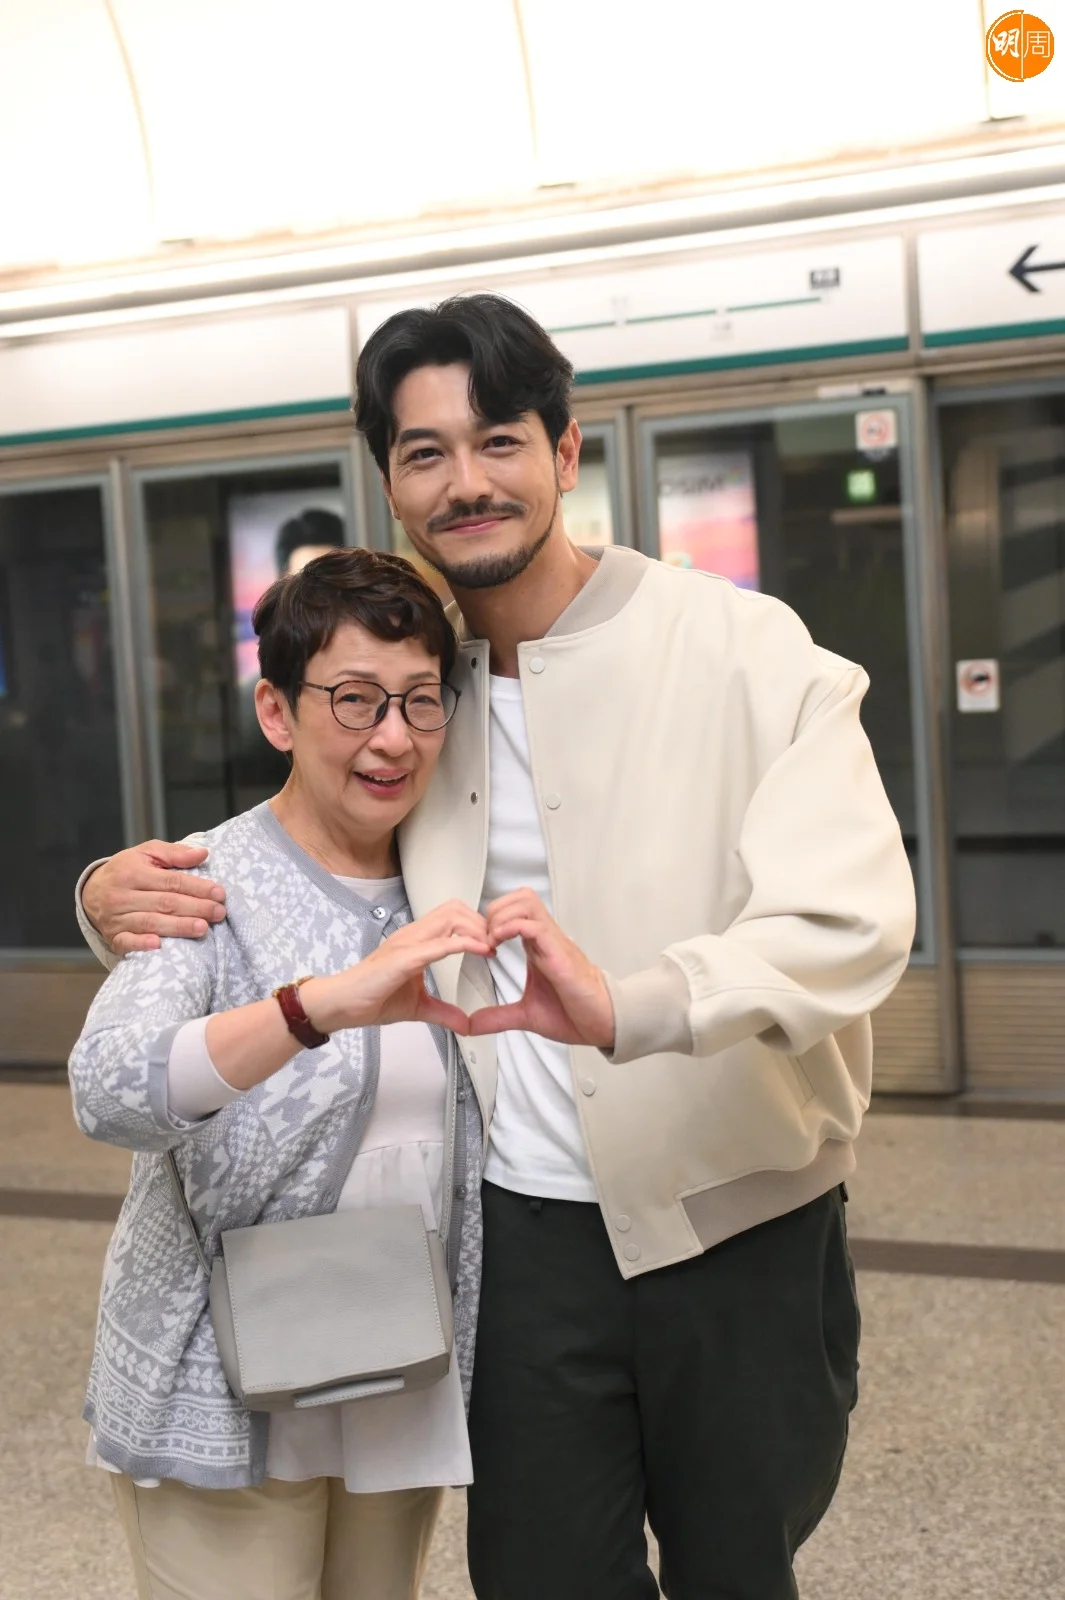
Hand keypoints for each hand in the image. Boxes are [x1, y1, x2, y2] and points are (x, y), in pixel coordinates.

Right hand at [82, 842, 227, 954]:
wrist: (91, 891)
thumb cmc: (127, 870)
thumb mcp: (147, 853)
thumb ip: (174, 853)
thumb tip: (202, 853)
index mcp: (132, 872)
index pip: (171, 881)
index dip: (197, 888)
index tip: (219, 893)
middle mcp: (122, 895)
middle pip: (164, 903)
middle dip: (195, 908)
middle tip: (219, 913)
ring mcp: (116, 917)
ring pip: (151, 923)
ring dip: (178, 927)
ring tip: (202, 928)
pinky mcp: (113, 936)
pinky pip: (127, 942)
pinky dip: (142, 944)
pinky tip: (159, 945)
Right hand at [302, 900, 492, 1035]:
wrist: (340, 1005)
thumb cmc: (371, 998)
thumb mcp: (417, 1007)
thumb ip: (443, 1012)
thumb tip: (465, 1025)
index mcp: (415, 940)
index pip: (452, 915)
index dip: (475, 924)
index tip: (490, 943)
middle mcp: (412, 935)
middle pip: (456, 908)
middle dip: (480, 923)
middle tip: (494, 944)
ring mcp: (407, 944)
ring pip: (450, 918)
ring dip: (475, 930)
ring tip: (489, 948)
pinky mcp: (403, 959)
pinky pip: (438, 944)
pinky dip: (463, 944)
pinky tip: (479, 951)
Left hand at [466, 890, 615, 1048]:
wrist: (601, 1023)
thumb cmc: (573, 1013)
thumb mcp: (525, 1015)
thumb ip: (497, 1017)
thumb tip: (471, 1025)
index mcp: (536, 947)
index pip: (513, 911)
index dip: (490, 920)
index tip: (479, 944)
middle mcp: (544, 938)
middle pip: (519, 897)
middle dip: (494, 911)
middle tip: (485, 937)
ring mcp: (553, 942)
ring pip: (526, 902)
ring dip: (502, 916)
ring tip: (492, 940)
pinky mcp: (559, 953)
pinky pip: (534, 925)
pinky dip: (512, 928)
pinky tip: (501, 945)